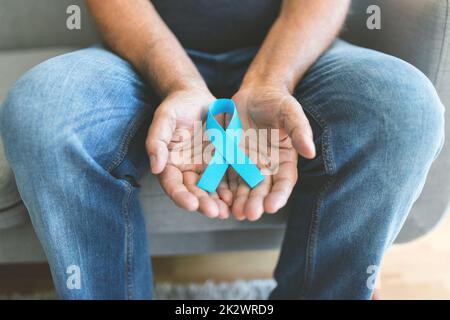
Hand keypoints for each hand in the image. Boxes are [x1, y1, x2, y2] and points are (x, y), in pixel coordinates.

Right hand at [146, 88, 231, 218]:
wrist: (198, 98)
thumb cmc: (177, 106)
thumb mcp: (165, 118)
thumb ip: (157, 140)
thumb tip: (155, 167)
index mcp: (169, 164)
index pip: (172, 185)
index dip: (181, 196)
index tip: (191, 204)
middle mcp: (187, 171)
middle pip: (193, 192)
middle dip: (203, 204)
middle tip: (215, 212)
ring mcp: (205, 169)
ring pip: (210, 191)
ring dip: (218, 203)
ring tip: (227, 211)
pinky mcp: (221, 164)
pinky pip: (226, 180)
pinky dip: (231, 190)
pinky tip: (238, 197)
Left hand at [228, 85, 315, 220]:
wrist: (254, 93)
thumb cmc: (276, 102)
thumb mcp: (290, 112)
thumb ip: (299, 130)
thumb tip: (311, 152)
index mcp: (284, 160)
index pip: (284, 181)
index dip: (279, 194)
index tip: (272, 206)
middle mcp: (266, 166)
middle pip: (262, 189)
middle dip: (256, 202)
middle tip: (250, 214)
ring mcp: (247, 164)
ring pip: (243, 187)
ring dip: (239, 201)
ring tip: (235, 213)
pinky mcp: (230, 159)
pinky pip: (225, 176)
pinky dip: (223, 188)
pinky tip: (219, 198)